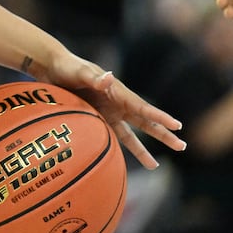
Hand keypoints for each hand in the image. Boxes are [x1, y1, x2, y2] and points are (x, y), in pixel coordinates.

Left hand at [31, 49, 184, 169]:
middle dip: (162, 134)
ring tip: (155, 166)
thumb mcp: (80, 71)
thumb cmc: (67, 66)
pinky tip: (124, 160)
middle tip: (182, 146)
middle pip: (144, 122)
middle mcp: (117, 104)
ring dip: (143, 149)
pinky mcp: (96, 118)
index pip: (143, 107)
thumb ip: (94, 77)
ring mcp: (108, 112)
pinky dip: (119, 148)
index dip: (159, 117)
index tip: (177, 125)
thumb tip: (109, 78)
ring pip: (130, 134)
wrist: (51, 67)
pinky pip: (111, 136)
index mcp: (117, 92)